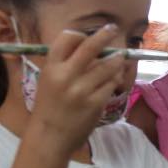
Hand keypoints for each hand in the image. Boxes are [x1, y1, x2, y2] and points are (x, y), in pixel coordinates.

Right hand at [27, 26, 128, 151]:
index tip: (88, 37)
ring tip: (118, 60)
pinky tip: (114, 80)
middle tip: (113, 29)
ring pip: (108, 65)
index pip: (67, 38)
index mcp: (51, 68)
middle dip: (105, 35)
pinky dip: (115, 80)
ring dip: (116, 61)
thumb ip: (66, 63)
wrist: (49, 137)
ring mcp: (81, 90)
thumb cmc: (49, 106)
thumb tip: (94, 45)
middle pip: (90, 46)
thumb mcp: (49, 80)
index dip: (80, 35)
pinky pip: (112, 84)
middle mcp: (65, 76)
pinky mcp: (95, 103)